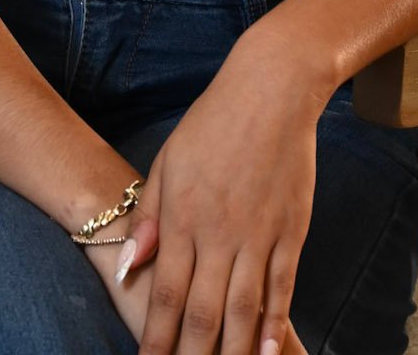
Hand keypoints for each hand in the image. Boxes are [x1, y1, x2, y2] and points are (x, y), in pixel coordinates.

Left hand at [95, 35, 326, 354]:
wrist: (272, 89)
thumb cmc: (212, 122)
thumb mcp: (168, 162)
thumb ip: (149, 218)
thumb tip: (127, 268)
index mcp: (183, 216)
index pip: (165, 294)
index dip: (155, 338)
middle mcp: (219, 232)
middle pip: (202, 312)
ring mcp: (258, 234)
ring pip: (244, 310)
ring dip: (233, 352)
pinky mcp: (290, 230)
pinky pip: (282, 287)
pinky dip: (276, 325)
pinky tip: (270, 354)